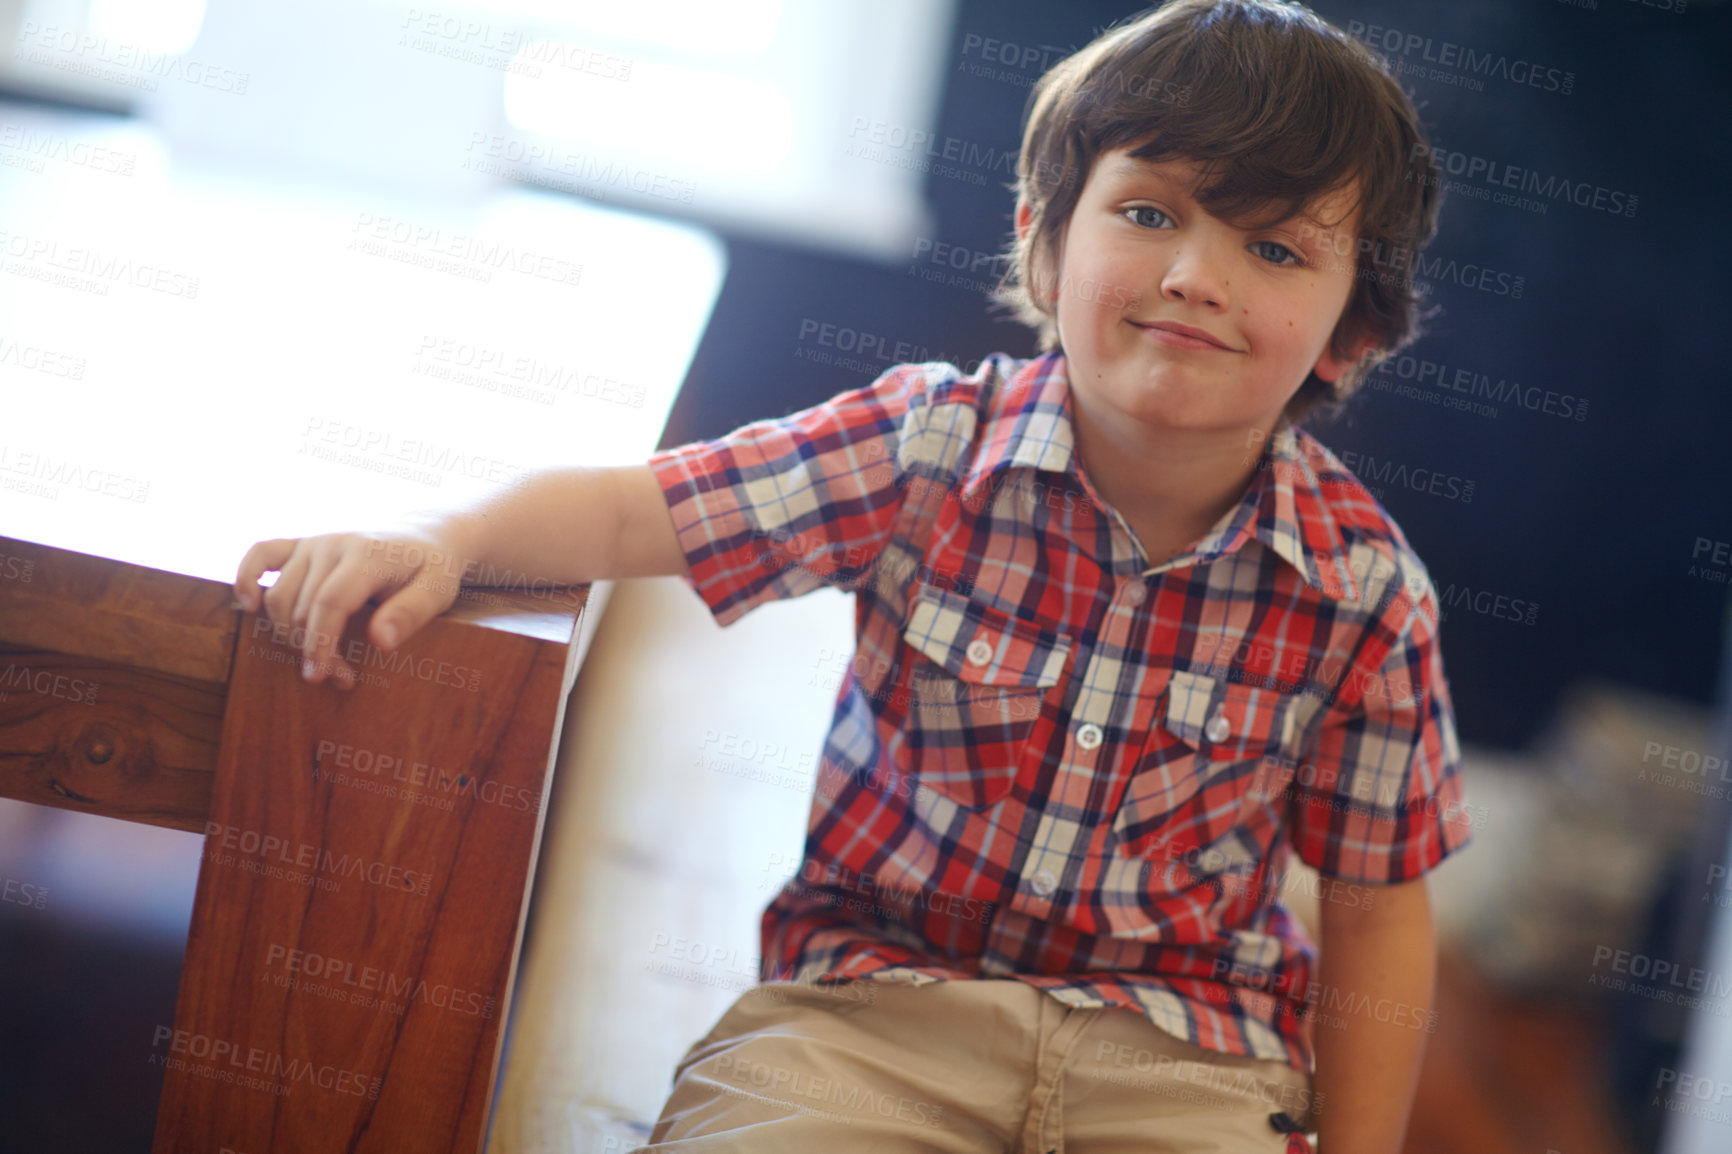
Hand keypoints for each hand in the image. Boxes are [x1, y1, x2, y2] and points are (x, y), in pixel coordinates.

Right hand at [234, 525, 466, 688]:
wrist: (424, 536)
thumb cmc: (432, 568)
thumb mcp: (437, 591)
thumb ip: (411, 614)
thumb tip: (380, 642)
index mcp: (366, 554)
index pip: (329, 603)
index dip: (320, 643)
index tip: (320, 676)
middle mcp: (333, 543)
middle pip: (302, 607)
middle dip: (314, 650)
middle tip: (343, 679)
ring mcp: (313, 542)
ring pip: (279, 596)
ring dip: (289, 635)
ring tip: (323, 662)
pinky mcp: (301, 544)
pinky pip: (260, 554)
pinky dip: (246, 578)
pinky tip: (250, 607)